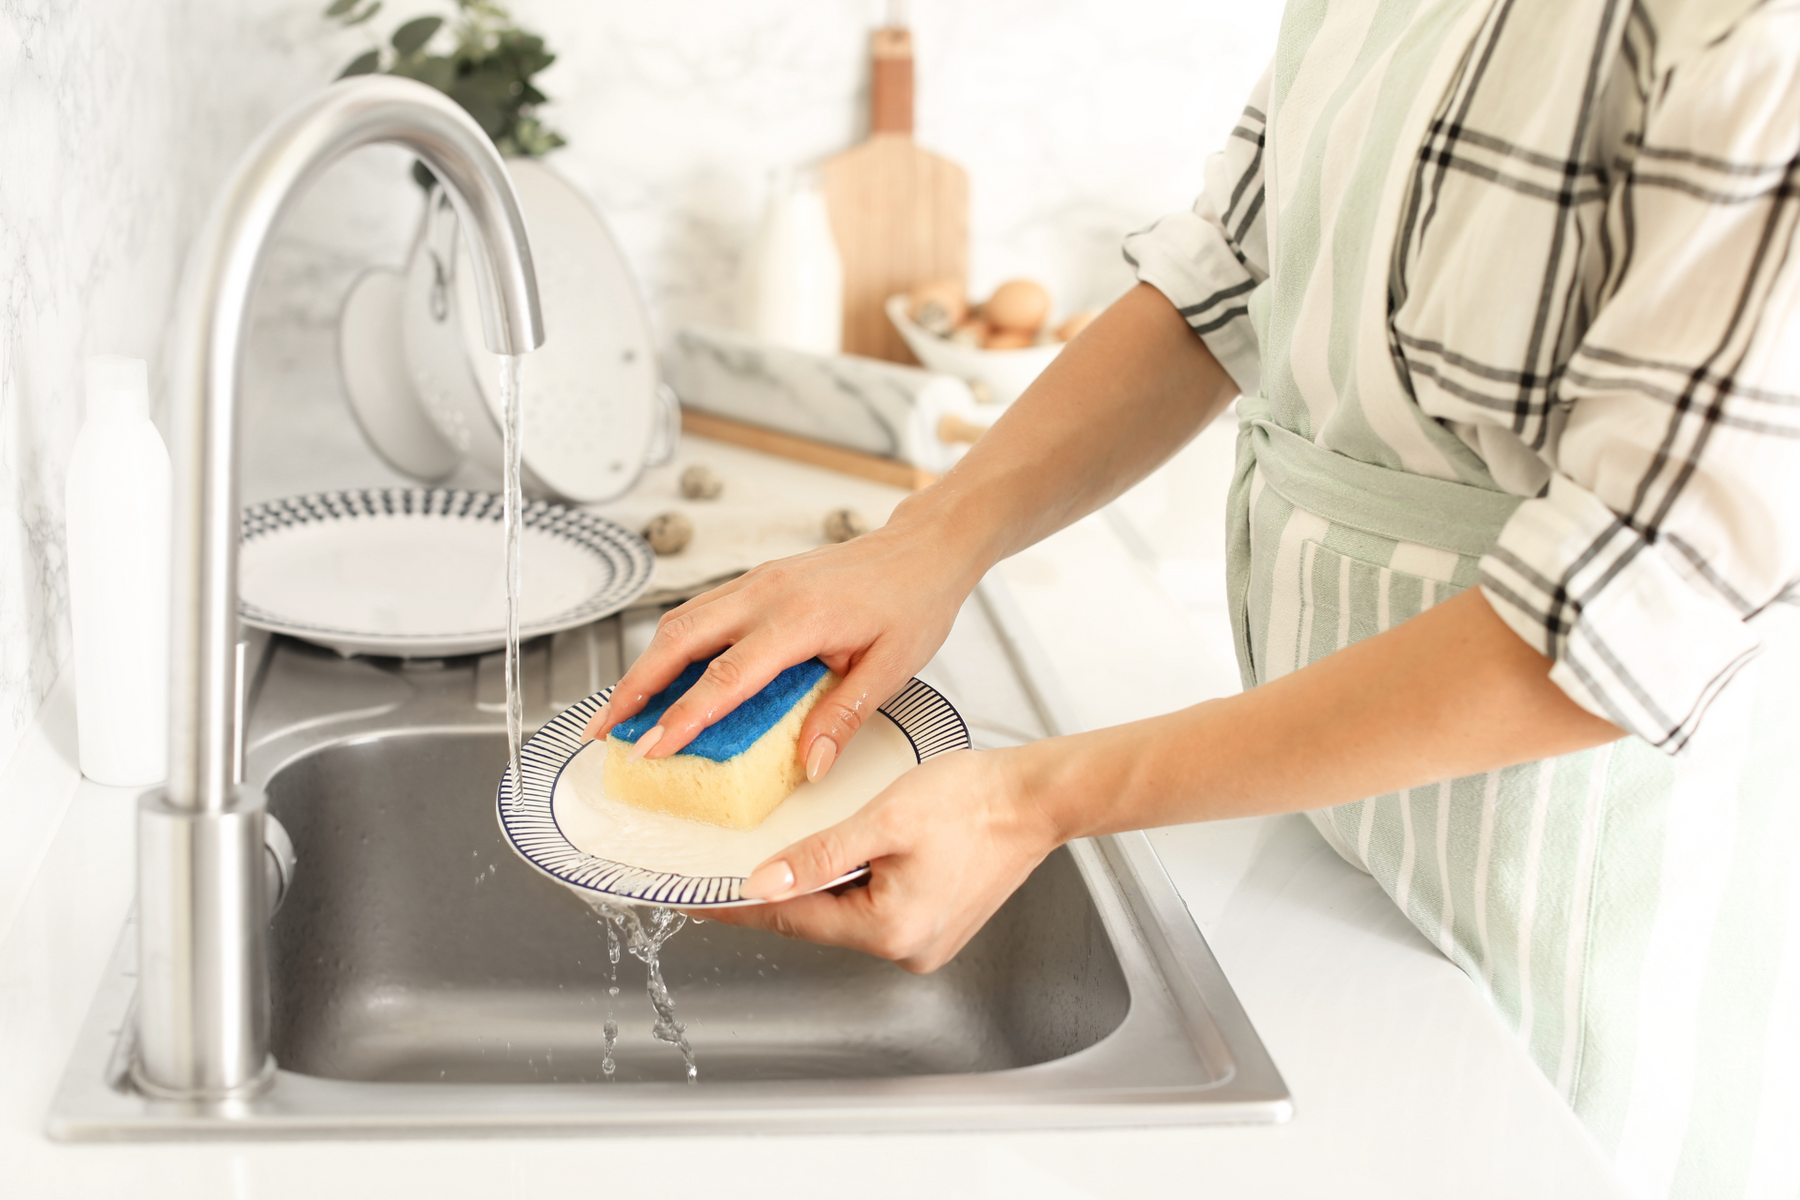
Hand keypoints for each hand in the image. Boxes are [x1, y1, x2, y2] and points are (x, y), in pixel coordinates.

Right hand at [582, 513, 982, 778]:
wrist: (922, 550)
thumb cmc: (912, 604)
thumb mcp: (891, 669)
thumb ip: (843, 717)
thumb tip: (808, 766)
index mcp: (799, 618)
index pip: (726, 676)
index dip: (683, 717)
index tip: (650, 749)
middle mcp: (766, 594)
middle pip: (678, 641)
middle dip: (633, 688)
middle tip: (604, 732)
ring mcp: (756, 582)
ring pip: (680, 623)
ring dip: (643, 666)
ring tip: (619, 711)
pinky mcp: (756, 581)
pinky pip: (700, 613)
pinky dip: (669, 647)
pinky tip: (660, 676)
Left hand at [695, 747, 1060, 972]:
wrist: (1035, 798)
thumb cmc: (973, 800)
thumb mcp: (883, 819)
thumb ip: (818, 856)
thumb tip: (760, 885)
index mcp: (890, 930)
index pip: (790, 918)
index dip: (736, 904)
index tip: (692, 896)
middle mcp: (907, 948)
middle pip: (817, 919)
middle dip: (777, 890)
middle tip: (727, 864)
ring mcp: (924, 941)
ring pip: (845, 912)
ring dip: (817, 884)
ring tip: (782, 853)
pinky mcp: (936, 924)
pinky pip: (874, 907)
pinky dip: (851, 884)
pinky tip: (843, 856)